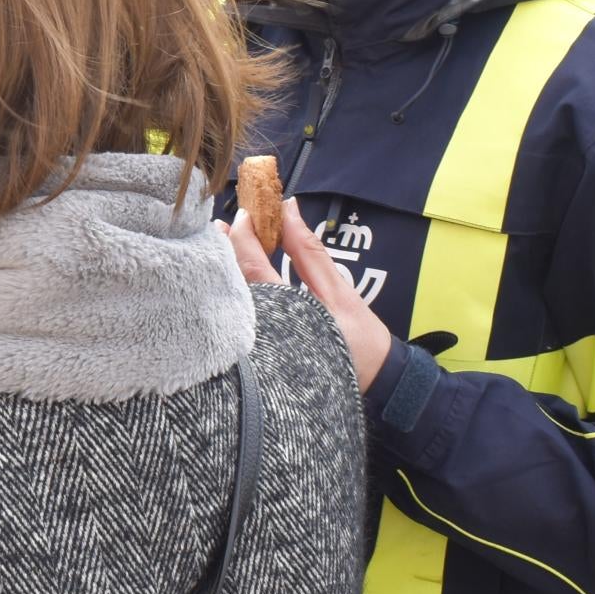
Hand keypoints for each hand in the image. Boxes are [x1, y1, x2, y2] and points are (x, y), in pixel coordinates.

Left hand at [225, 198, 391, 392]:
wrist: (373, 382)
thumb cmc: (359, 340)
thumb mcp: (338, 291)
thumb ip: (309, 251)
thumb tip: (289, 211)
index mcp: (282, 312)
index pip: (250, 265)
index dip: (243, 237)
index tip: (243, 216)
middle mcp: (260, 330)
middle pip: (232, 282)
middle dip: (224, 252)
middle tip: (221, 228)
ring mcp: (255, 346)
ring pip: (232, 300)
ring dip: (228, 272)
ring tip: (224, 247)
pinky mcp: (257, 355)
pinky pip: (238, 318)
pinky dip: (236, 294)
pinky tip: (235, 281)